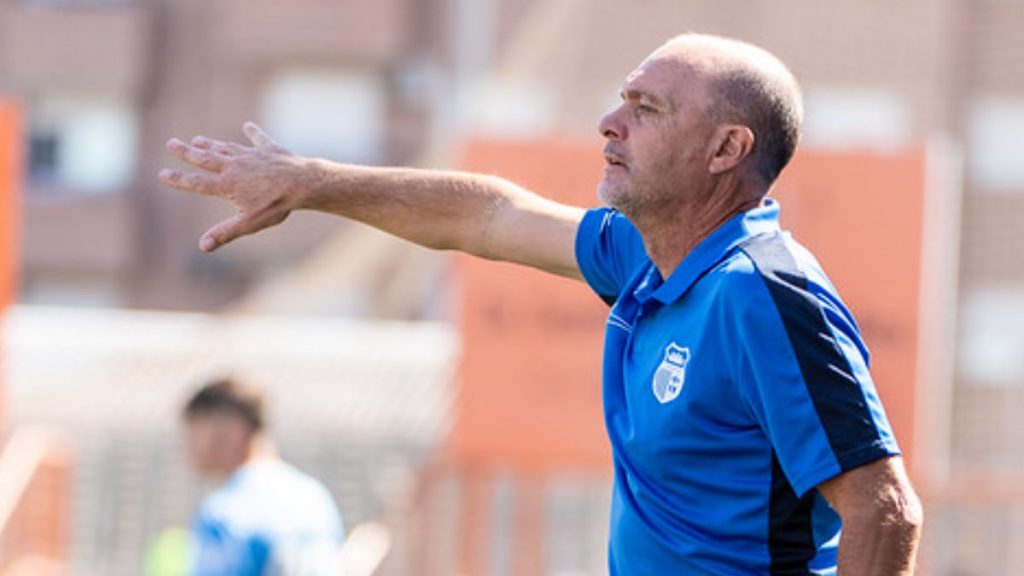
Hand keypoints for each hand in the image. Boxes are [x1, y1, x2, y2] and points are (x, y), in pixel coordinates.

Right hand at [160, 122, 312, 251]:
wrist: (302, 183)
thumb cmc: (276, 205)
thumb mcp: (249, 223)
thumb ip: (225, 233)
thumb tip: (202, 246)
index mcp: (227, 184)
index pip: (197, 182)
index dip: (178, 179)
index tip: (162, 173)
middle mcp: (234, 166)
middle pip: (205, 158)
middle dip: (186, 152)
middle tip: (171, 143)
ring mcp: (251, 155)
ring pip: (226, 148)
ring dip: (211, 144)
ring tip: (198, 139)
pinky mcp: (268, 149)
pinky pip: (258, 139)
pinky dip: (252, 133)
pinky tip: (247, 126)